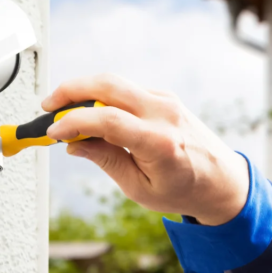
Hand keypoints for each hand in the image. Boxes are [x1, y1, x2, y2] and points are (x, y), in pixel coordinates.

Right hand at [44, 74, 249, 225]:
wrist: (222, 181)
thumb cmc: (185, 190)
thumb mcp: (138, 188)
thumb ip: (105, 160)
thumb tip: (75, 143)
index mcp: (159, 142)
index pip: (107, 120)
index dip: (73, 121)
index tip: (54, 130)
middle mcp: (164, 114)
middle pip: (108, 84)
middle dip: (71, 89)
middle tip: (49, 104)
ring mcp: (166, 101)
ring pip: (116, 83)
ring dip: (85, 90)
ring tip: (63, 109)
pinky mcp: (165, 98)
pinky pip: (127, 90)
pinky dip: (104, 96)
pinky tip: (91, 113)